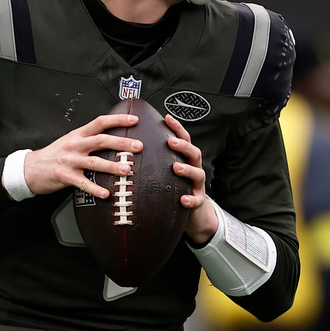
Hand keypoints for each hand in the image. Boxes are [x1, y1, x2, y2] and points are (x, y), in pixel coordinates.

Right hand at [23, 113, 142, 198]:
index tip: (134, 120)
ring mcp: (70, 160)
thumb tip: (111, 139)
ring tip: (126, 170)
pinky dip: (95, 188)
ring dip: (112, 166)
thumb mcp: (69, 141)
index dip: (117, 120)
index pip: (100, 122)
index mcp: (77, 134)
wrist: (29, 168)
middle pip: (101, 140)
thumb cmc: (53, 155)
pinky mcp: (64, 176)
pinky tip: (105, 193)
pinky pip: (83, 183)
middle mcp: (75, 145)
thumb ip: (87, 139)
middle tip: (138, 147)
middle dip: (121, 143)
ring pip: (94, 162)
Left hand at [165, 114, 218, 244]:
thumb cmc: (174, 187)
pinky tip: (183, 200)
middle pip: (194, 153)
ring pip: (198, 174)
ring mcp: (197, 185)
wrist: (191, 212)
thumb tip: (131, 143)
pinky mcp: (197, 201)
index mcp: (185, 159)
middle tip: (170, 142)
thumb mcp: (165, 171)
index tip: (166, 118)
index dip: (177, 128)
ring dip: (187, 170)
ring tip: (176, 168)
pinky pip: (196, 200)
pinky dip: (191, 199)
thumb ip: (155, 159)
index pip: (184, 139)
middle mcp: (194, 169)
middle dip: (183, 146)